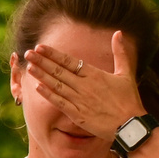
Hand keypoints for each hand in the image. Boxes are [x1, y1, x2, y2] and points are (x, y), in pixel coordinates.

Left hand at [28, 31, 143, 139]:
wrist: (130, 125)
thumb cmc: (129, 100)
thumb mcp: (126, 73)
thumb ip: (120, 52)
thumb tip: (118, 33)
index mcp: (94, 74)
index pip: (69, 61)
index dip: (53, 54)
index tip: (40, 47)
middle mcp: (84, 85)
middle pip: (59, 71)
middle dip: (42, 61)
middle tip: (28, 53)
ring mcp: (80, 100)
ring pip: (57, 85)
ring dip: (42, 75)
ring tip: (29, 67)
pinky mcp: (78, 114)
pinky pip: (60, 103)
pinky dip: (49, 95)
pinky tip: (37, 87)